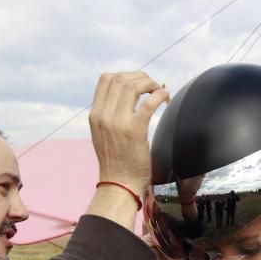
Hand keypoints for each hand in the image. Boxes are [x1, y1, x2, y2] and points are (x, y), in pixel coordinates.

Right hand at [89, 72, 169, 192]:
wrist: (119, 184)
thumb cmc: (116, 162)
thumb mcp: (103, 134)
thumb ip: (109, 115)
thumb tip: (126, 97)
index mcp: (95, 115)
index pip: (106, 79)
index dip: (125, 75)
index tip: (138, 83)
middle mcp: (104, 116)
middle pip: (121, 79)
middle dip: (141, 77)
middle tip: (153, 86)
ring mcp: (118, 122)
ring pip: (133, 86)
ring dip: (151, 84)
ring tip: (160, 93)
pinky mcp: (134, 130)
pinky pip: (149, 102)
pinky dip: (160, 95)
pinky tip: (165, 98)